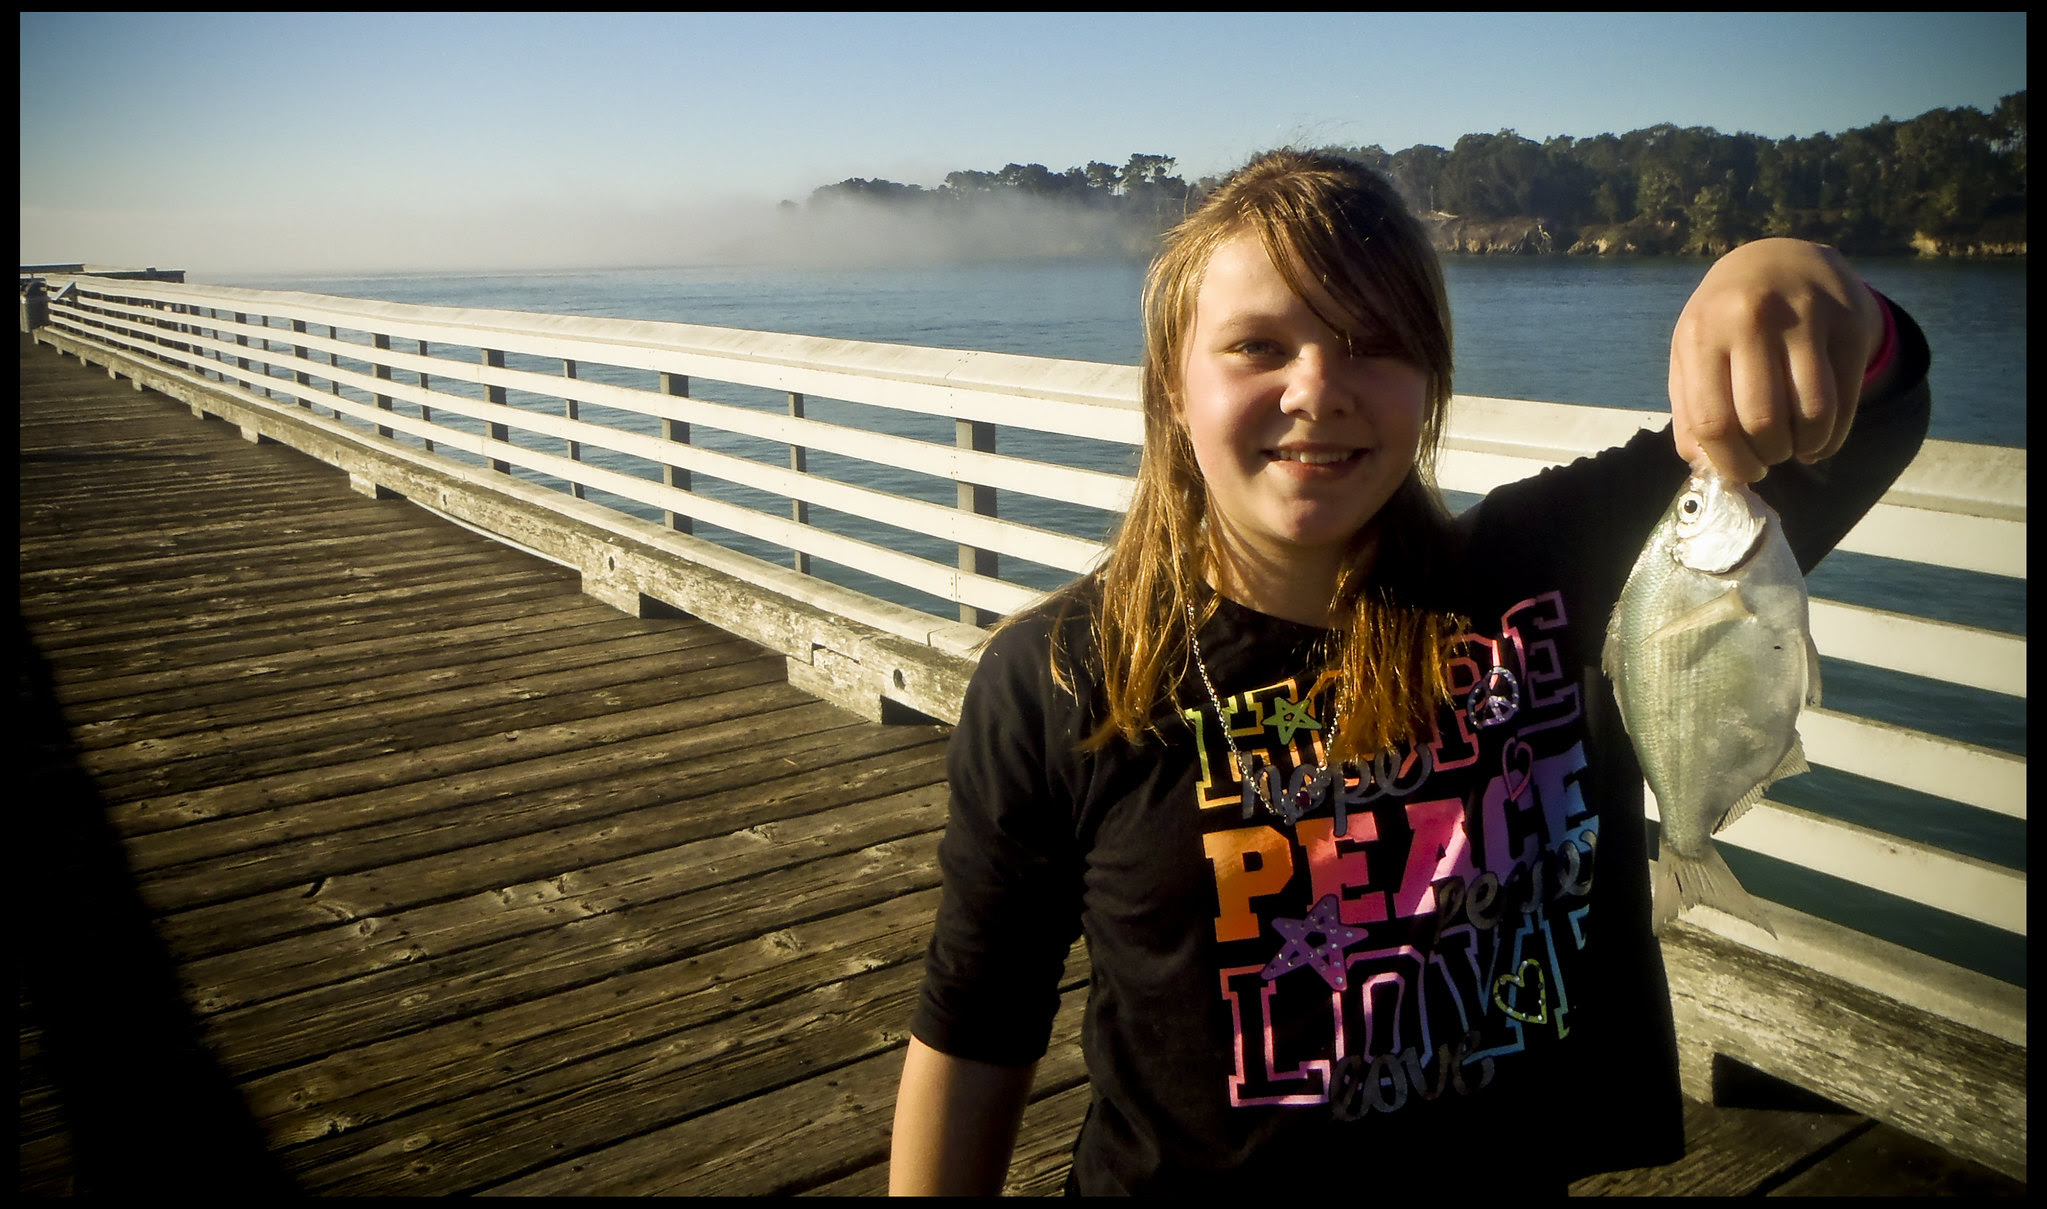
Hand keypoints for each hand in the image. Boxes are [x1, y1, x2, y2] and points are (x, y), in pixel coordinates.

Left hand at [1667, 238, 1883, 481]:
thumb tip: (1706, 465)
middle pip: (1763, 422)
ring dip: (1805, 448)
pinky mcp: (1848, 322)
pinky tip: (1820, 438)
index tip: (1744, 474)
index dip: (1731, 463)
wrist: (1780, 259)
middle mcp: (1751, 320)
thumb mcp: (1693, 353)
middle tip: (1769, 458)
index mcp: (1702, 334)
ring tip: (1795, 448)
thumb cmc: (1726, 320)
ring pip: (1811, 414)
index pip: (1713, 422)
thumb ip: (1690, 410)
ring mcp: (1804, 317)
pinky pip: (1844, 401)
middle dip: (1768, 457)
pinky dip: (1833, 435)